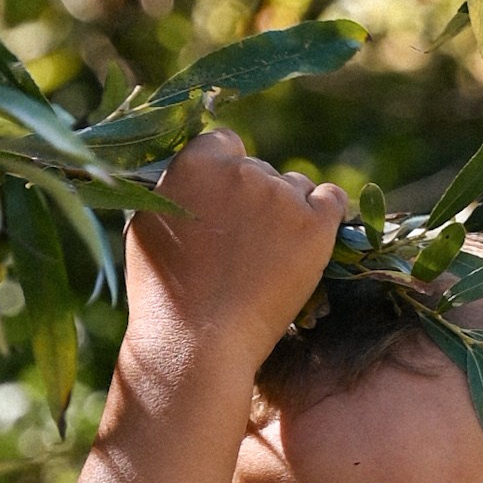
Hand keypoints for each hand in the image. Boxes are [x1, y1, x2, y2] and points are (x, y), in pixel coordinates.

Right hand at [127, 127, 347, 368]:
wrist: (197, 341)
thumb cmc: (165, 294)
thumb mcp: (149, 226)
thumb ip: (177, 189)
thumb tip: (195, 175)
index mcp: (196, 163)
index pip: (224, 141)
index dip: (226, 170)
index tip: (226, 202)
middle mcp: (242, 170)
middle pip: (260, 168)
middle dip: (255, 198)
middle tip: (243, 245)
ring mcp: (281, 196)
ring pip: (296, 186)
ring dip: (288, 210)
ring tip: (267, 257)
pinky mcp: (315, 225)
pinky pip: (333, 199)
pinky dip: (325, 214)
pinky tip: (311, 238)